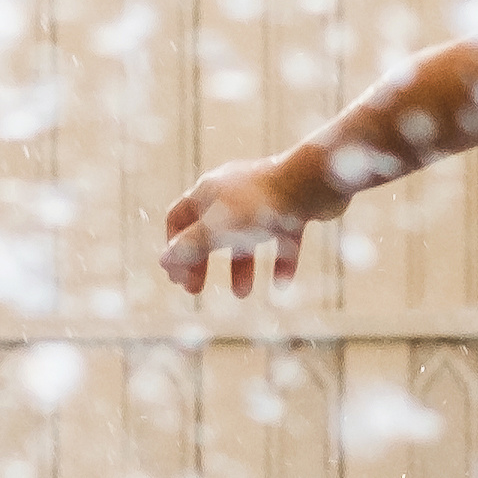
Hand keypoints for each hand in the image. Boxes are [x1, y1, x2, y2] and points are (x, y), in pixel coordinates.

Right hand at [159, 149, 347, 292]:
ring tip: (243, 294)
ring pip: (245, 236)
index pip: (179, 218)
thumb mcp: (217, 230)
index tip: (177, 277)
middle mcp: (234, 192)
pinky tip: (281, 284)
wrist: (313, 183)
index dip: (174, 248)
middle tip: (196, 290)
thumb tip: (165, 262)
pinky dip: (280, 261)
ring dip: (241, 266)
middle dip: (202, 261)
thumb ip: (190, 247)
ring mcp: (264, 199)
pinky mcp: (293, 208)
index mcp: (209, 191)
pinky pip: (282, 238)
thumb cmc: (260, 206)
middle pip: (209, 230)